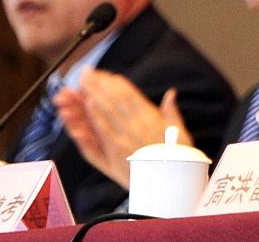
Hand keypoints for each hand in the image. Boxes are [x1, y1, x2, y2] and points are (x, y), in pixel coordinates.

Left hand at [54, 70, 182, 187]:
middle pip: (113, 101)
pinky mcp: (113, 155)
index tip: (103, 74)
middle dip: (97, 86)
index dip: (114, 83)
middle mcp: (135, 127)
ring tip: (78, 87)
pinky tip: (82, 111)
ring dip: (89, 99)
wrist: (169, 185)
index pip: (129, 95)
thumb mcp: (180, 134)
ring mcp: (122, 141)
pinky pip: (99, 136)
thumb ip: (172, 112)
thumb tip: (170, 94)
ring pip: (104, 115)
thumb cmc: (176, 160)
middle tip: (85, 73)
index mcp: (151, 119)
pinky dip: (90, 122)